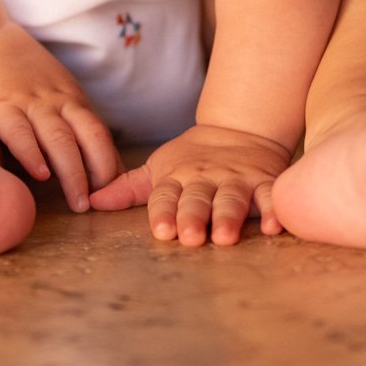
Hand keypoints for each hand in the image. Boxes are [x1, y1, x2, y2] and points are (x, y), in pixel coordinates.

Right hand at [0, 23, 122, 210]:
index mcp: (70, 96)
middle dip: (100, 173)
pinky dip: (32, 154)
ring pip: (60, 140)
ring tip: (79, 203)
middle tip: (103, 204)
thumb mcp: (50, 83)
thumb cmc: (15, 65)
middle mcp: (55, 99)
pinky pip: (19, 132)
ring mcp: (28, 101)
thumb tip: (84, 153)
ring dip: (73, 174)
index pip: (100, 133)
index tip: (116, 193)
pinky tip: (40, 175)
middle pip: (89, 137)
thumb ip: (66, 113)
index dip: (110, 164)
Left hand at [89, 123, 291, 245]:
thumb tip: (89, 200)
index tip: (161, 230)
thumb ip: (128, 189)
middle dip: (193, 216)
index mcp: (177, 177)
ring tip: (225, 236)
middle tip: (189, 236)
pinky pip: (270, 196)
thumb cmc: (192, 160)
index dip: (163, 212)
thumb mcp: (158, 169)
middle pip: (197, 198)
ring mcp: (236, 180)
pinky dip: (275, 210)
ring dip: (228, 216)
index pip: (166, 195)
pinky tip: (276, 227)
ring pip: (232, 198)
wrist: (240, 129)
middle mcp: (205, 179)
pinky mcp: (265, 182)